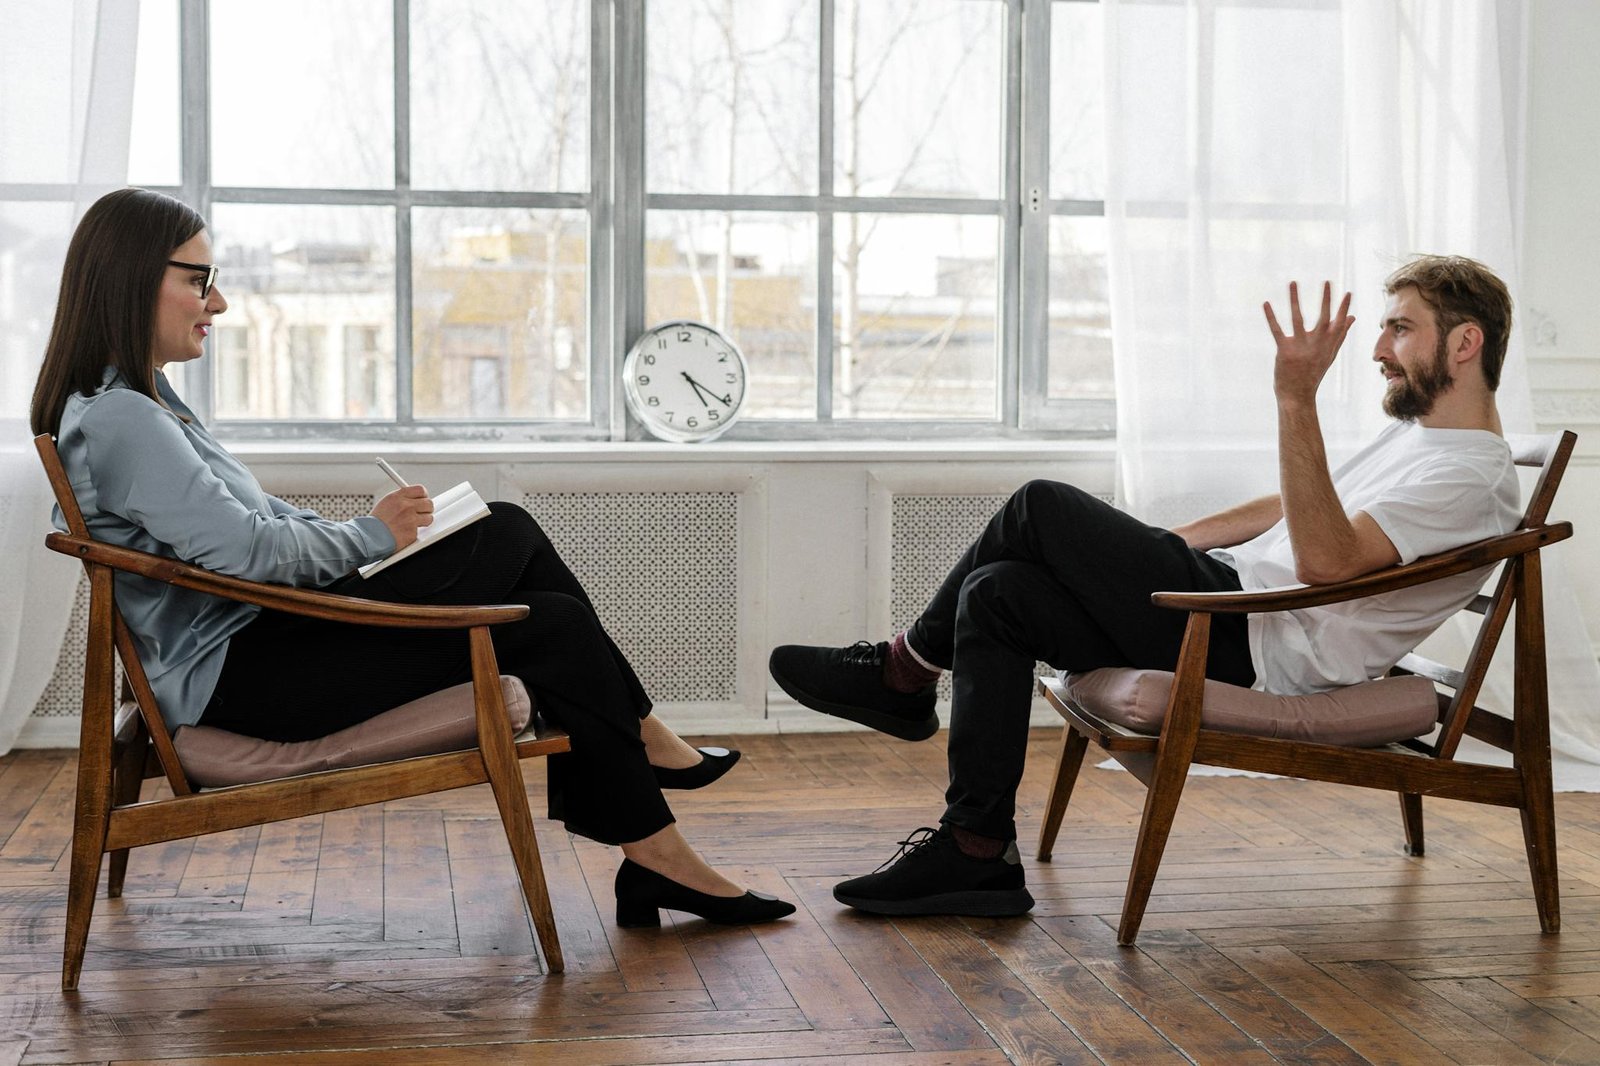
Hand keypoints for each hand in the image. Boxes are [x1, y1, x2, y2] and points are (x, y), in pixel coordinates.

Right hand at [372, 485, 432, 549]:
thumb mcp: (386, 503)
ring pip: (429, 517)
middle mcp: (406, 506)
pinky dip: (414, 532)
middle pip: (428, 503)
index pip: (420, 490)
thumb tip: (415, 498)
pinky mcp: (412, 532)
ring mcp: (410, 519)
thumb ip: (401, 499)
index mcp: (398, 497)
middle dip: (427, 508)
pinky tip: (405, 532)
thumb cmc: (376, 522)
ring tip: (412, 524)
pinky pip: (421, 531)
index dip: (424, 495)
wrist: (369, 537)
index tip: (423, 499)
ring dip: (423, 521)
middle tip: (422, 512)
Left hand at [1264, 280, 1354, 405]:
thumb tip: (1352, 318)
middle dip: (1326, 299)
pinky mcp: (1284, 351)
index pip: (1339, 324)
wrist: (1297, 396)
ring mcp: (1300, 347)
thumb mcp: (1329, 354)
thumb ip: (1340, 335)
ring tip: (1293, 282)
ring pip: (1298, 318)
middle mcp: (1316, 345)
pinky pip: (1277, 330)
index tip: (1348, 293)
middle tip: (1327, 281)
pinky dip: (1271, 316)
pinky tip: (1266, 303)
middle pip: (1323, 318)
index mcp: (1328, 345)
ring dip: (1295, 299)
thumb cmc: (1313, 373)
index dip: (1343, 308)